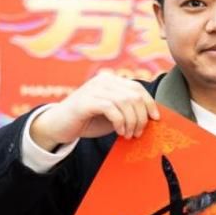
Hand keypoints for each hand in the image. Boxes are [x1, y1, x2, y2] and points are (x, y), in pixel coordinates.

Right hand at [30, 71, 158, 150]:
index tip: (155, 119)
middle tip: (138, 132)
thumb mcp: (114, 114)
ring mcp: (93, 89)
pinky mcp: (86, 101)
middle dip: (141, 117)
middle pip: (134, 95)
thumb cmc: (89, 121)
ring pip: (125, 102)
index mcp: (111, 80)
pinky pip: (111, 108)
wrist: (59, 126)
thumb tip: (151, 116)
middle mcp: (103, 80)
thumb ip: (128, 110)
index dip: (149, 103)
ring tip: (128, 134)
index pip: (137, 87)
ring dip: (131, 121)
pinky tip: (120, 132)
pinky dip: (120, 122)